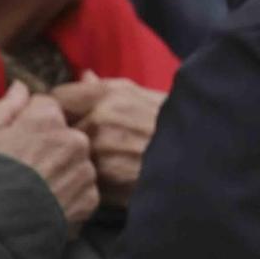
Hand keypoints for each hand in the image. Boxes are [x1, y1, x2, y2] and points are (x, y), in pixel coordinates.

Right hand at [0, 84, 98, 231]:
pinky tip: (43, 207)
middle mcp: (74, 139)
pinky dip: (67, 197)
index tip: (17, 139)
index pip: (48, 107)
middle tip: (23, 170)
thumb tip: (22, 87)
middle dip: (49, 147)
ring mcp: (84, 170)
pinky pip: (82, 190)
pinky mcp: (90, 199)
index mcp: (47, 119)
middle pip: (66, 135)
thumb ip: (6, 109)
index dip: (30, 122)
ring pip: (76, 163)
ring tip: (32, 192)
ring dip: (60, 172)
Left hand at [49, 73, 164, 209]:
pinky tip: (110, 176)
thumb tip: (85, 76)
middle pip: (58, 128)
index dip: (62, 107)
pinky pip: (83, 178)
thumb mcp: (146, 95)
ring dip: (80, 158)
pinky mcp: (104, 182)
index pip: (57, 97)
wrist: (202, 156)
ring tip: (103, 158)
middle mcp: (100, 120)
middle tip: (86, 139)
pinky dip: (92, 179)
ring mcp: (101, 153)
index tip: (69, 114)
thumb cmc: (173, 122)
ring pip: (70, 155)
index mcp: (109, 94)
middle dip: (68, 134)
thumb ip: (109, 88)